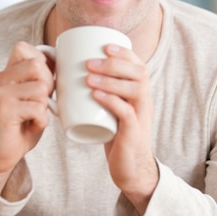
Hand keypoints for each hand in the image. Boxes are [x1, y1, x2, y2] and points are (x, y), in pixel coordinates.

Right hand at [0, 42, 53, 194]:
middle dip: (47, 84)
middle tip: (41, 101)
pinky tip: (32, 126)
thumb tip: (62, 61)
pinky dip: (41, 121)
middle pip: (36, 65)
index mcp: (7, 74)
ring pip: (40, 88)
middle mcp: (1, 79)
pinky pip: (38, 108)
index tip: (44, 81)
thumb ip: (39, 79)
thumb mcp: (30, 97)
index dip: (42, 62)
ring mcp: (2, 94)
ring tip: (35, 116)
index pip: (24, 48)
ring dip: (44, 106)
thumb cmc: (19, 125)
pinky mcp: (6, 110)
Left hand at [86, 44, 157, 215]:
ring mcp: (141, 116)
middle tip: (89, 62)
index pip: (139, 65)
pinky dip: (112, 101)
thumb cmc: (118, 137)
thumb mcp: (113, 111)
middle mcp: (145, 101)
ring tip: (88, 77)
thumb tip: (71, 77)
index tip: (105, 46)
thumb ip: (102, 94)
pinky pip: (127, 112)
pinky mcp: (134, 132)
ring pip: (135, 89)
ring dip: (111, 80)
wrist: (132, 169)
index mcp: (141, 94)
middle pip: (138, 73)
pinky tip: (96, 96)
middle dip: (114, 63)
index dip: (124, 53)